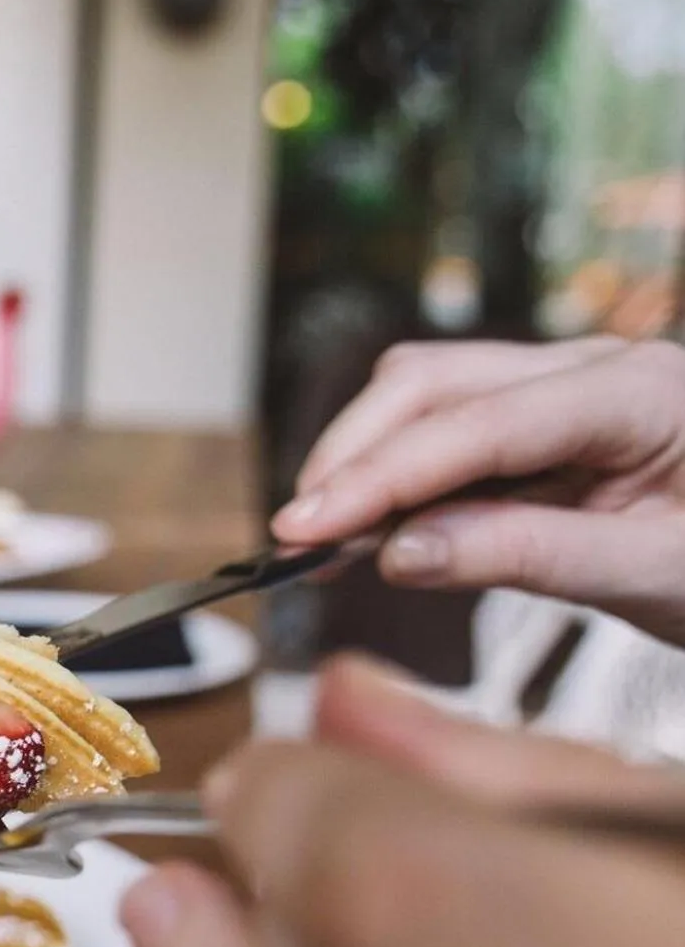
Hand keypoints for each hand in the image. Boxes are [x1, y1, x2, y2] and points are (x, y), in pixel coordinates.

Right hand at [270, 337, 684, 645]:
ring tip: (323, 539)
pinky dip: (394, 476)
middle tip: (298, 536)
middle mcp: (592, 370)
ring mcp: (561, 389)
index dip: (383, 475)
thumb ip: (528, 554)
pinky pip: (445, 431)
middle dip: (354, 455)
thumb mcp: (655, 575)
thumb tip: (399, 553)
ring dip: (364, 459)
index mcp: (640, 394)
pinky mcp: (538, 425)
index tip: (308, 527)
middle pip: (433, 382)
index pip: (482, 425)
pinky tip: (369, 528)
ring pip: (426, 393)